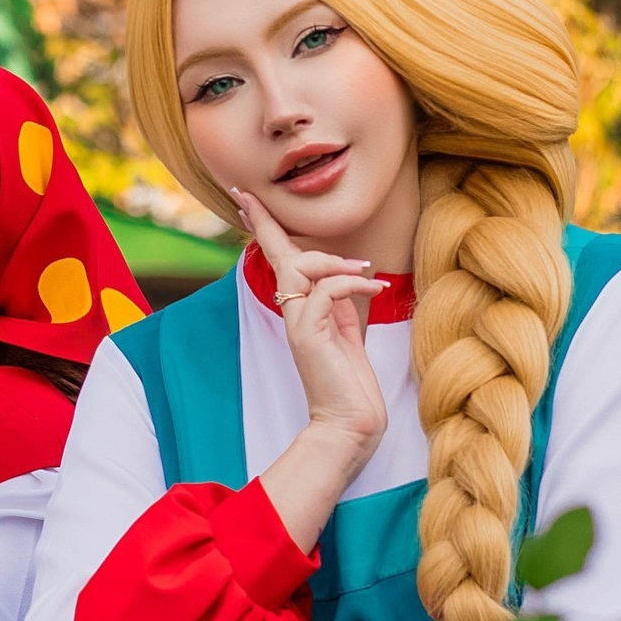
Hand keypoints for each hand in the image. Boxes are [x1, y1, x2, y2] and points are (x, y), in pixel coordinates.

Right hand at [231, 187, 388, 468]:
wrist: (350, 423)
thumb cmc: (351, 383)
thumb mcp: (348, 331)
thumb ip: (341, 302)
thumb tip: (346, 273)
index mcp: (300, 310)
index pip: (278, 260)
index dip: (264, 227)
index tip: (245, 197)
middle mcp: (292, 313)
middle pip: (280, 255)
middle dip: (266, 222)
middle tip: (250, 198)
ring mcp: (297, 323)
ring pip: (302, 266)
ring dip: (335, 260)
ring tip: (365, 270)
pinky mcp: (308, 334)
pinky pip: (326, 290)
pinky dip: (352, 280)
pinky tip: (374, 284)